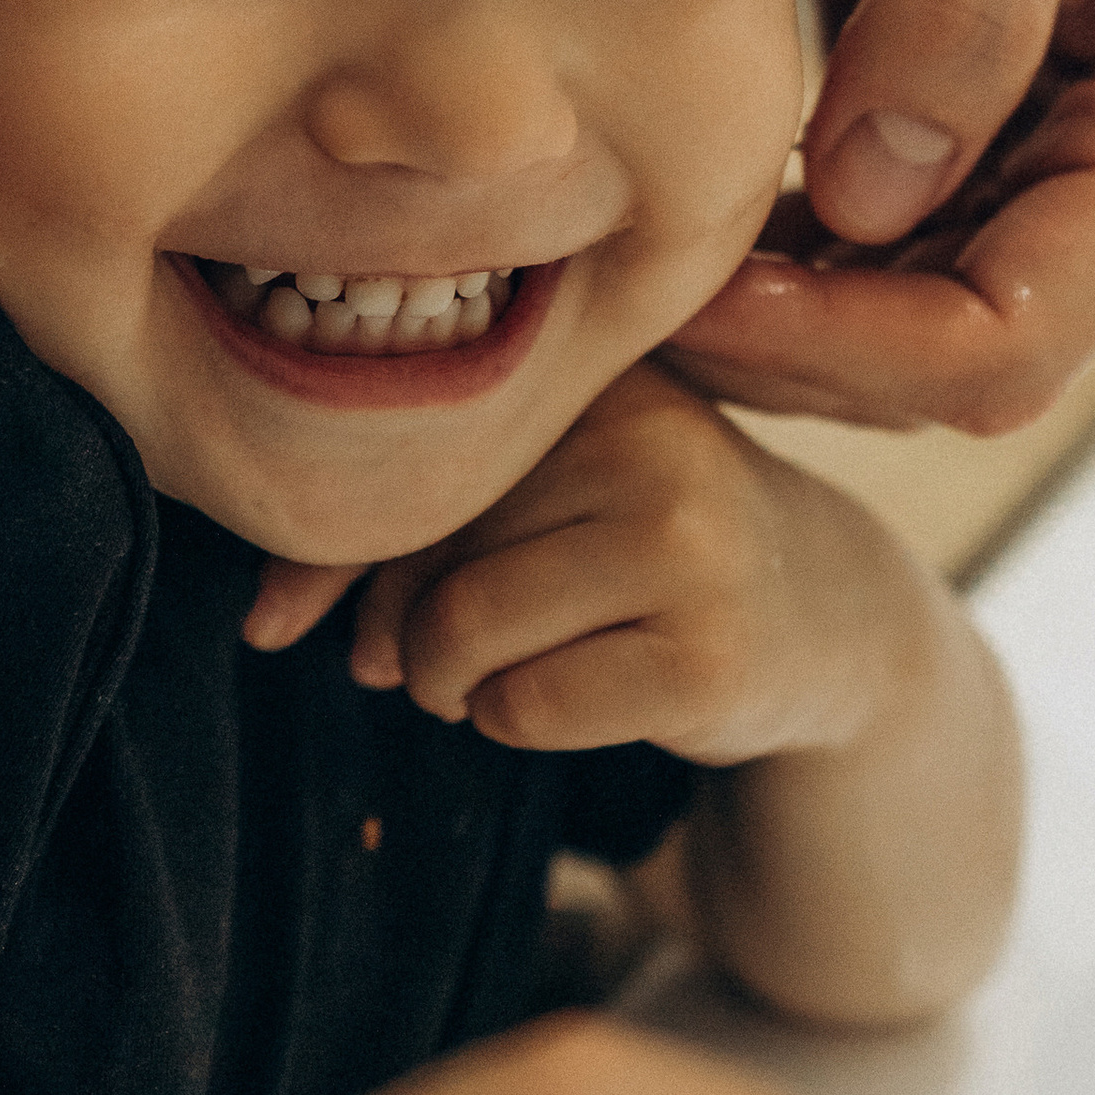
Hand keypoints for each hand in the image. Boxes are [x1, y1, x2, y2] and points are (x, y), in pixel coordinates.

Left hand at [247, 363, 900, 766]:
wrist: (827, 613)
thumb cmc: (640, 544)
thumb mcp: (539, 494)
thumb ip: (401, 534)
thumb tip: (267, 622)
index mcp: (590, 373)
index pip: (409, 458)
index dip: (327, 554)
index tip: (281, 620)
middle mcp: (644, 436)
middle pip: (427, 554)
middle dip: (401, 635)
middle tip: (428, 659)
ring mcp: (686, 543)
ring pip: (465, 634)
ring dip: (452, 685)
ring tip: (494, 675)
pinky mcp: (706, 654)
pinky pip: (526, 706)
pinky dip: (515, 721)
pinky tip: (568, 696)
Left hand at [672, 0, 1094, 432]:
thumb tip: (876, 200)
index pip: (1011, 336)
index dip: (839, 347)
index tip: (695, 294)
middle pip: (963, 370)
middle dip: (800, 353)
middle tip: (639, 289)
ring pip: (924, 346)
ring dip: (791, 329)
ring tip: (654, 252)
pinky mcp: (1026, 156)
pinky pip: (905, 277)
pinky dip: (804, 278)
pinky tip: (710, 218)